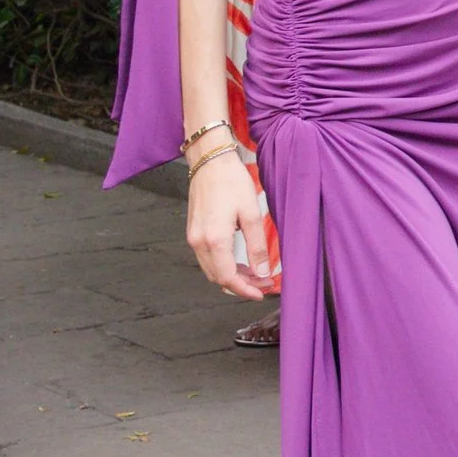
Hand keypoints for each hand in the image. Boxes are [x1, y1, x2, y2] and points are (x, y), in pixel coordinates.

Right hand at [186, 141, 271, 301]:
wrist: (209, 162)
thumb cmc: (231, 182)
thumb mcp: (252, 213)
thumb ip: (257, 245)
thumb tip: (263, 271)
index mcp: (214, 239)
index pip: (227, 277)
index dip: (244, 290)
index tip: (261, 294)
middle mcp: (198, 242)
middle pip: (218, 277)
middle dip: (241, 285)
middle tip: (264, 284)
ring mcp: (193, 238)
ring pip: (211, 270)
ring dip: (232, 276)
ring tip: (256, 274)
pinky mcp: (193, 233)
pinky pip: (207, 258)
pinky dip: (224, 265)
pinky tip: (241, 262)